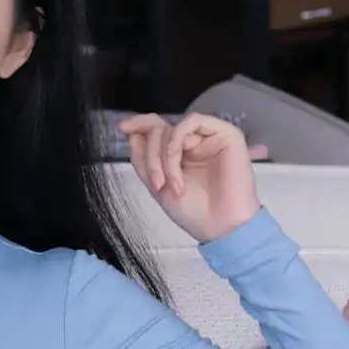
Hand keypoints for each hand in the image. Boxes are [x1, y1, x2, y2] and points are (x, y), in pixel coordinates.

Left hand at [118, 111, 260, 244]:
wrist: (220, 228)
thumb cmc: (193, 212)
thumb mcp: (157, 186)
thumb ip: (143, 160)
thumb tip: (131, 133)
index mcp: (179, 154)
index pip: (157, 129)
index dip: (139, 125)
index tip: (122, 128)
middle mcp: (194, 143)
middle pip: (160, 130)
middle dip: (151, 156)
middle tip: (156, 184)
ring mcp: (209, 137)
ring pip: (173, 127)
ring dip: (164, 155)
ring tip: (170, 184)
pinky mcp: (226, 134)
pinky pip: (193, 121)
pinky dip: (177, 139)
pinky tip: (176, 157)